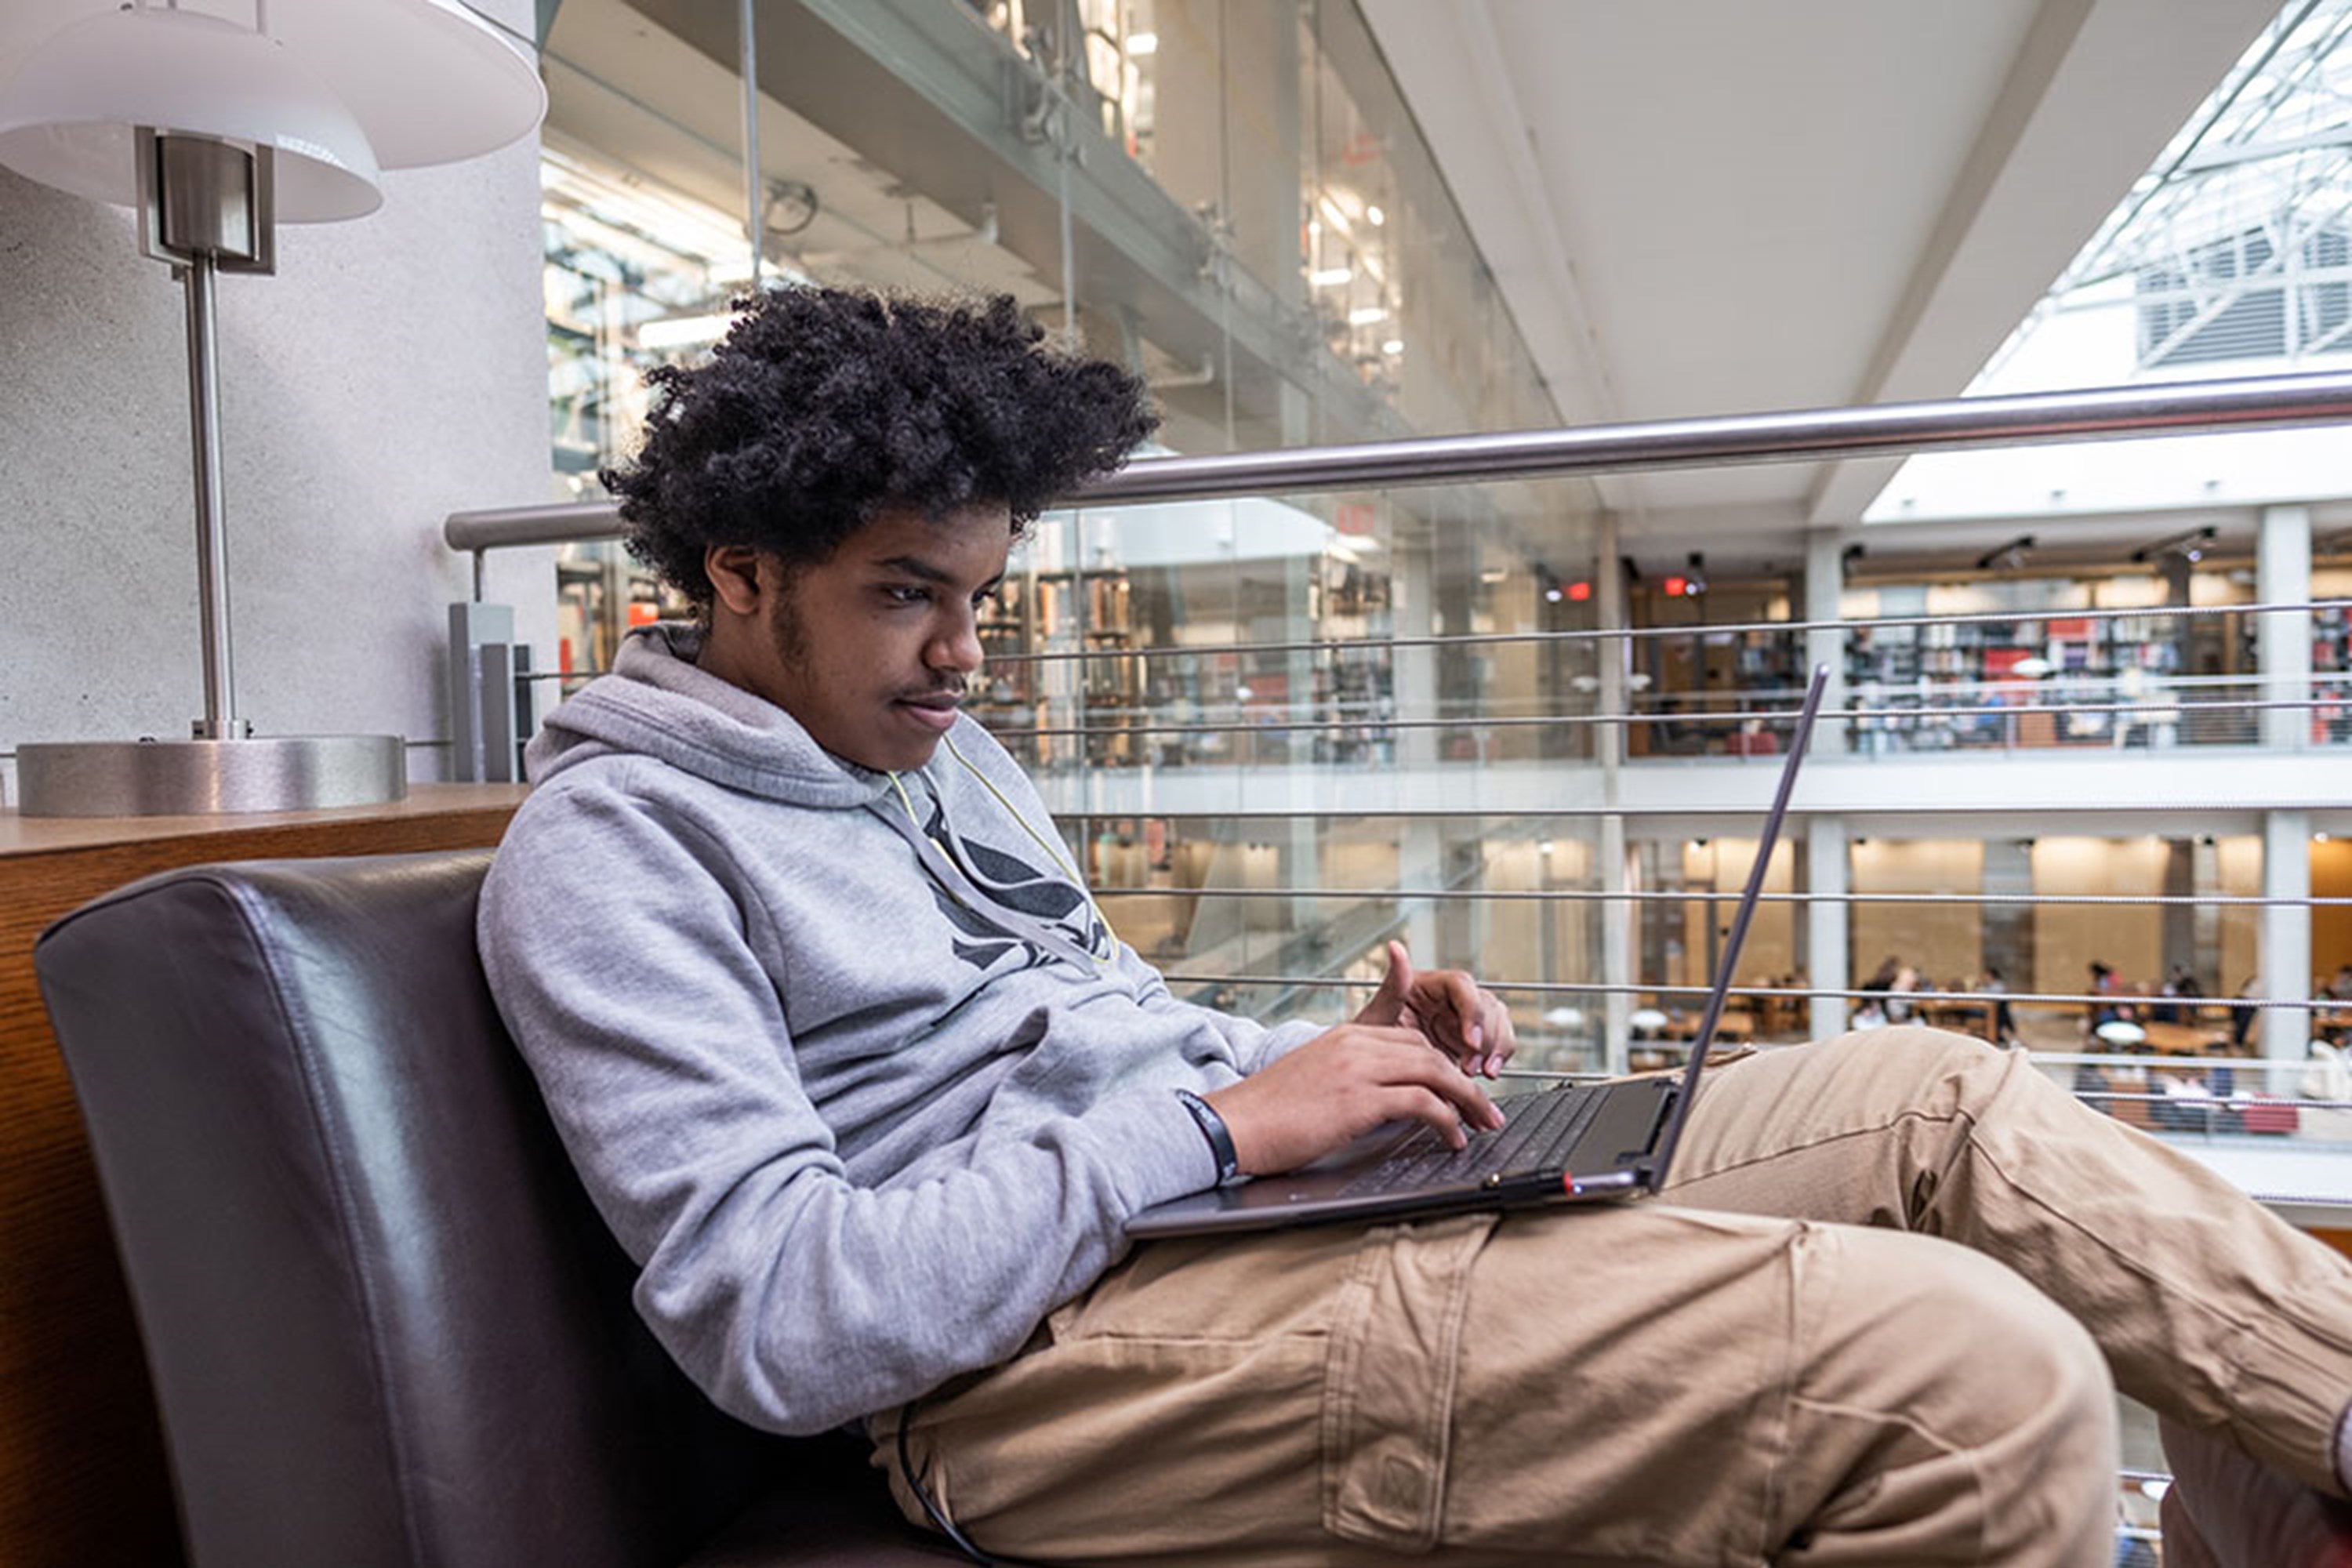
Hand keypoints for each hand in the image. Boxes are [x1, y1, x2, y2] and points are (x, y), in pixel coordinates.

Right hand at [1204, 1023, 1504, 1175]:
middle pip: (1429, 1053)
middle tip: (1486, 1110)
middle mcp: (1355, 1045)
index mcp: (1345, 1037)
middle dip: (1464, 1081)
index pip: (1410, 1041)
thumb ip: (1349, 1082)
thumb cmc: (1268, 1115)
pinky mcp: (1360, 1098)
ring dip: (1466, 1100)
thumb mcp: (1313, 1082)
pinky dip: (1446, 1121)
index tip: (1460, 1090)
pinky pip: (1422, 1103)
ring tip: (1483, 1124)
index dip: (1442, 1066)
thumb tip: (1380, 1106)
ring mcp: (1358, 1068)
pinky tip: (1453, 1139)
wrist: (1234, 1125)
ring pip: (1435, 1072)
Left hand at [1352, 940, 1517, 1077]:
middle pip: (1485, 1003)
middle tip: (1472, 1066)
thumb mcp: (1376, 1018)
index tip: (1469, 1040)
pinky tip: (1488, 1074)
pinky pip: (1498, 1043)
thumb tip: (1394, 948)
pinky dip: (1499, 1057)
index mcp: (1427, 985)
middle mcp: (1449, 999)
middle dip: (1485, 1036)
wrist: (1376, 1076)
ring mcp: (1462, 1021)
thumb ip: (1391, 986)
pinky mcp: (1470, 1043)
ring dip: (1496, 1047)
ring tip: (1481, 1073)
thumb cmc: (1369, 1044)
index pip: (1461, 984)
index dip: (1471, 1010)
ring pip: (1497, 1021)